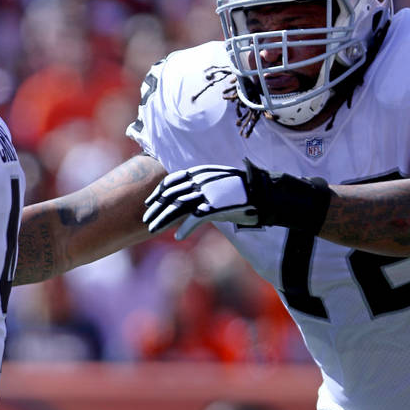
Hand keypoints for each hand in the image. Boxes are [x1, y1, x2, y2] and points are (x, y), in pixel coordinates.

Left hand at [143, 164, 257, 239]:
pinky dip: (185, 228)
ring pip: (178, 207)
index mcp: (199, 173)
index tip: (148, 202)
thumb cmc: (241, 189)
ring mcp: (207, 193)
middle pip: (171, 196)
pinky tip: (177, 237)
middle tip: (145, 220)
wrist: (263, 192)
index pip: (171, 181)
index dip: (158, 192)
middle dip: (156, 209)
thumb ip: (201, 187)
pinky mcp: (216, 206)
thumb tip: (188, 199)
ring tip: (152, 230)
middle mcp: (200, 181)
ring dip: (163, 220)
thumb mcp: (216, 182)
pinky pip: (195, 218)